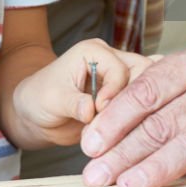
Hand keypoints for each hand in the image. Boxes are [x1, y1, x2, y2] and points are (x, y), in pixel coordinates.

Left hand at [9, 38, 149, 147]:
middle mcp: (112, 62)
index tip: (101, 110)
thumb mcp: (52, 100)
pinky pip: (142, 108)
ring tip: (120, 131)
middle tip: (119, 123)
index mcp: (94, 52)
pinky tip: (128, 134)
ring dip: (137, 113)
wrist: (38, 115)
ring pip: (147, 92)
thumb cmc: (40, 98)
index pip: (120, 69)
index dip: (115, 92)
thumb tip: (91, 110)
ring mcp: (121, 81)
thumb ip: (73, 103)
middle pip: (143, 75)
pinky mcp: (125, 100)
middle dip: (134, 101)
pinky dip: (138, 121)